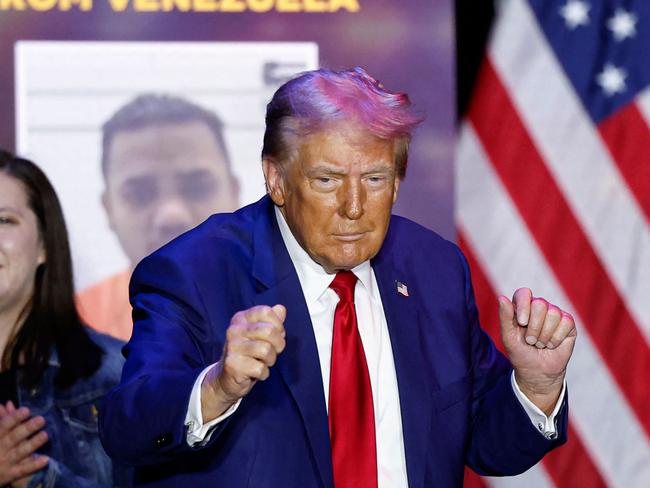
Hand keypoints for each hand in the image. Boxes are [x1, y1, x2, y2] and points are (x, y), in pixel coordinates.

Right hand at [0, 401, 48, 485]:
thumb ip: (1, 420)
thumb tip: (6, 404)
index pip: (4, 426)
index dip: (14, 418)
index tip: (26, 410)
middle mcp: (0, 449)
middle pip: (14, 438)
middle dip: (27, 429)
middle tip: (41, 420)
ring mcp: (5, 462)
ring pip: (20, 452)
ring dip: (33, 444)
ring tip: (45, 435)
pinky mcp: (10, 474)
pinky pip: (23, 470)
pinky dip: (34, 465)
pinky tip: (46, 459)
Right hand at [201, 304, 286, 421]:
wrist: (226, 377)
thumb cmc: (249, 353)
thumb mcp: (261, 334)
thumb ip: (272, 321)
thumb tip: (281, 309)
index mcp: (241, 318)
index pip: (266, 311)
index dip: (278, 325)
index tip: (276, 334)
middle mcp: (234, 329)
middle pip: (269, 331)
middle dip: (278, 345)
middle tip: (272, 351)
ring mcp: (232, 347)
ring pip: (266, 350)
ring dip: (270, 360)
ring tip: (262, 362)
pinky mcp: (232, 364)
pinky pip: (260, 369)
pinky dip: (263, 373)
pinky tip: (255, 372)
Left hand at [499, 288, 576, 414]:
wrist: (538, 372)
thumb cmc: (520, 353)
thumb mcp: (508, 337)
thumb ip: (505, 317)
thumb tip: (502, 297)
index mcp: (522, 307)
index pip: (524, 293)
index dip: (524, 306)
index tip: (522, 323)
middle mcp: (539, 307)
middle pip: (540, 304)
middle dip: (534, 327)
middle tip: (531, 340)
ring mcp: (554, 314)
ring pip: (554, 313)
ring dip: (545, 335)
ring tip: (540, 344)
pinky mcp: (568, 323)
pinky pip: (566, 322)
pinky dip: (557, 338)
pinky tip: (552, 344)